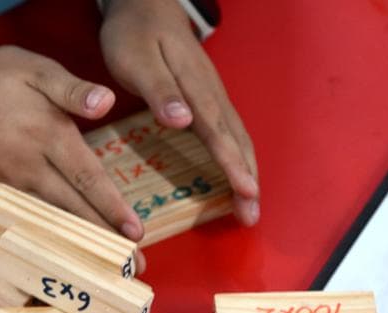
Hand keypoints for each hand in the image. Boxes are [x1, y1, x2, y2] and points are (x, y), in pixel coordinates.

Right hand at [0, 43, 147, 245]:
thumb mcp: (37, 69)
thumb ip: (73, 89)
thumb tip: (105, 102)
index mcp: (50, 136)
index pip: (88, 179)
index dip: (112, 208)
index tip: (135, 234)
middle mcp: (34, 165)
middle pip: (74, 208)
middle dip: (104, 238)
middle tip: (135, 267)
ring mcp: (16, 178)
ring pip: (55, 216)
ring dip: (82, 240)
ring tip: (107, 263)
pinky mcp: (4, 182)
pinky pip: (37, 212)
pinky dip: (57, 229)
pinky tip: (72, 242)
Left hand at [100, 0, 259, 224]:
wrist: (144, 4)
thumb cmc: (135, 33)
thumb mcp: (137, 60)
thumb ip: (160, 90)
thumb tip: (184, 121)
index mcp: (194, 87)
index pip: (218, 131)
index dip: (232, 164)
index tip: (246, 192)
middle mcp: (211, 92)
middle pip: (236, 139)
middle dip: (247, 178)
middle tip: (251, 216)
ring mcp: (212, 94)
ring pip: (237, 136)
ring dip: (246, 171)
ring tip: (249, 205)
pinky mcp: (206, 96)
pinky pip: (228, 131)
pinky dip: (237, 155)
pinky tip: (235, 174)